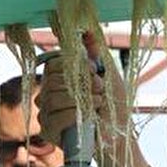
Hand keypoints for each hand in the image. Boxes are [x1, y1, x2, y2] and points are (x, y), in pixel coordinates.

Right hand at [35, 32, 130, 148]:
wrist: (120, 135)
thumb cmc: (114, 106)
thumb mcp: (109, 74)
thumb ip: (96, 53)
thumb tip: (87, 31)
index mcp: (59, 80)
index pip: (52, 65)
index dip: (74, 65)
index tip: (95, 70)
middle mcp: (48, 95)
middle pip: (51, 80)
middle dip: (82, 83)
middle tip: (100, 90)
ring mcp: (46, 114)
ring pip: (52, 97)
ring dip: (81, 99)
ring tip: (99, 103)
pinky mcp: (48, 132)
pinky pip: (55, 117)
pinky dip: (76, 114)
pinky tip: (91, 117)